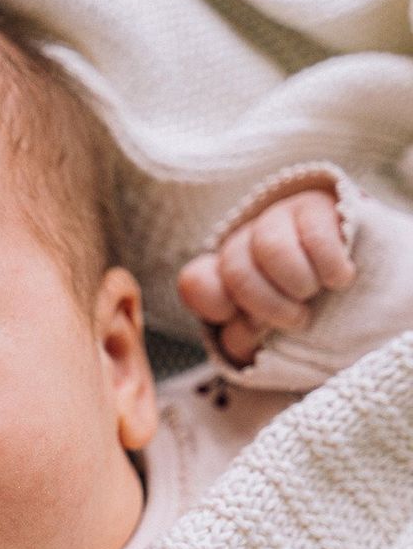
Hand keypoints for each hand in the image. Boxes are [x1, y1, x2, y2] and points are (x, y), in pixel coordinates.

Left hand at [177, 189, 355, 365]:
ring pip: (270, 249)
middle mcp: (242, 243)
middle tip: (297, 321)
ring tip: (315, 294)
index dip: (219, 308)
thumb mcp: (267, 338)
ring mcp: (276, 220)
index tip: (253, 326)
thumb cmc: (302, 315)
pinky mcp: (315, 208)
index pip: (196, 283)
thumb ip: (244, 340)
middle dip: (268, 306)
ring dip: (298, 284)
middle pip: (236, 271)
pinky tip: (339, 280)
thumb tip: (248, 329)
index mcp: (221, 276)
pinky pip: (316, 237)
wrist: (352, 282)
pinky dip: (330, 269)